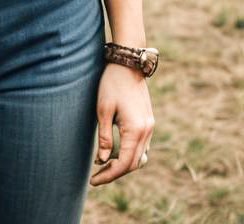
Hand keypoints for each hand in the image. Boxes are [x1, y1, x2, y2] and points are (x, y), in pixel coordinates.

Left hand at [90, 63, 153, 185]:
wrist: (128, 63)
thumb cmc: (112, 84)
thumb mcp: (102, 110)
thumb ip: (104, 137)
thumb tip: (102, 161)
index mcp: (135, 130)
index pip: (124, 164)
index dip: (109, 175)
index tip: (93, 180)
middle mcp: (146, 131)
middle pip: (133, 164)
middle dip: (115, 172)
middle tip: (96, 175)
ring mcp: (150, 126)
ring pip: (140, 157)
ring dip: (124, 164)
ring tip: (104, 165)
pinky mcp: (148, 121)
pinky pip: (141, 146)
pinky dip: (130, 153)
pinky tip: (115, 152)